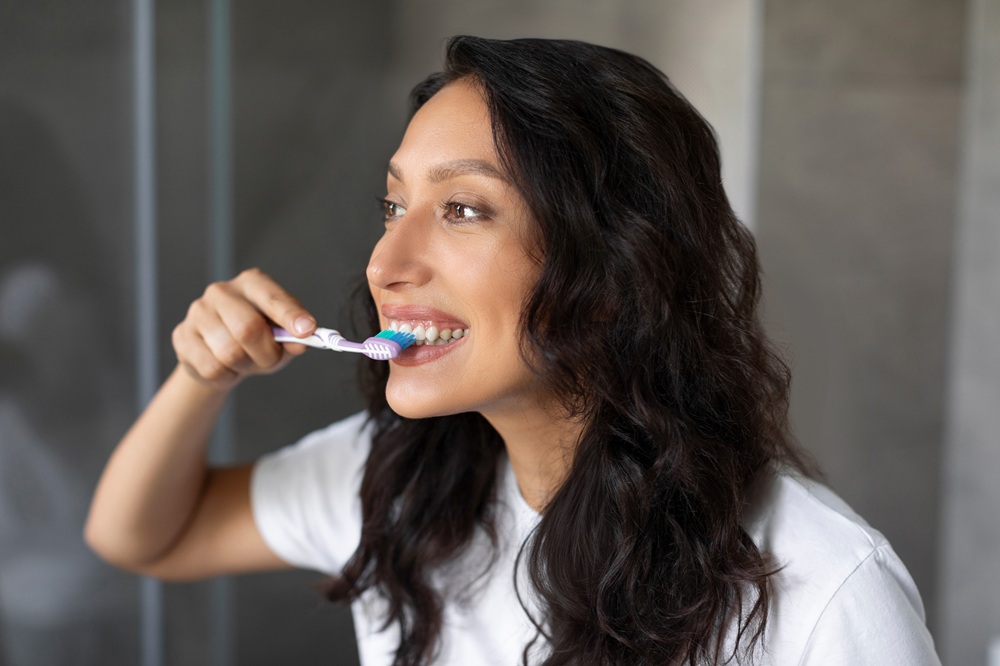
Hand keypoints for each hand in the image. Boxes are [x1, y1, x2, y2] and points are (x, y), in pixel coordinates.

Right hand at [172, 268, 315, 389]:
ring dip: (246, 367)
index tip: (307, 331)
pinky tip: (227, 367)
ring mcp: (198, 312)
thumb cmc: (256, 340)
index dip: (290, 316)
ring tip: (246, 361)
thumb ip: (294, 339)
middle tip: (271, 360)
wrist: (218, 354)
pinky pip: (212, 368)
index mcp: (252, 283)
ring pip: (230, 353)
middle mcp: (222, 291)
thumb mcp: (281, 338)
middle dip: (267, 353)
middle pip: (248, 328)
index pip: (272, 297)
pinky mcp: (182, 336)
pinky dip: (228, 376)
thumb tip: (302, 341)